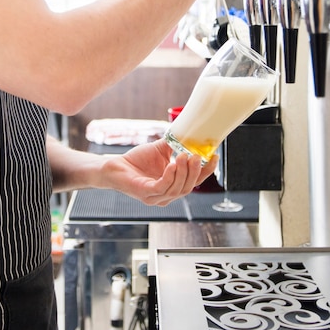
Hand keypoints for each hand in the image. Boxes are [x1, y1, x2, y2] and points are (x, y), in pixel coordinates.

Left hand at [102, 139, 218, 205]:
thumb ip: (175, 145)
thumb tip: (190, 132)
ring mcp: (156, 198)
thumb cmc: (137, 160)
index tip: (214, 157)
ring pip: (178, 189)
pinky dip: (170, 176)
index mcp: (173, 186)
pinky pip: (162, 187)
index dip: (206, 171)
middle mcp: (167, 196)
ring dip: (183, 172)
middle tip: (196, 155)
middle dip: (195, 171)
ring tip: (183, 155)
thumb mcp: (161, 151)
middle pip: (188, 187)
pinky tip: (171, 164)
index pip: (195, 182)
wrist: (115, 165)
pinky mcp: (145, 194)